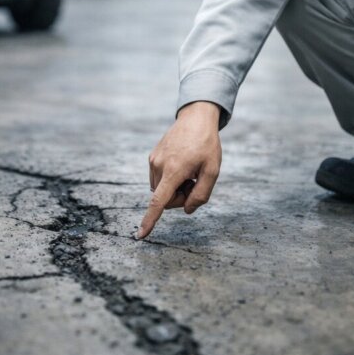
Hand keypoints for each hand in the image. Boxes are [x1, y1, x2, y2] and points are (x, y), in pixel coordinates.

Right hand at [136, 101, 221, 239]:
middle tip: (195, 182)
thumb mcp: (213, 170)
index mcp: (174, 170)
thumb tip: (187, 210)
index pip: (159, 201)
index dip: (150, 220)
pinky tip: (182, 165)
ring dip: (175, 187)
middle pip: (165, 199)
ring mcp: (153, 160)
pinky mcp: (152, 156)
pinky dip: (170, 179)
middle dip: (180, 197)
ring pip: (161, 190)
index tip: (140, 235)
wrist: (196, 118)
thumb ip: (201, 194)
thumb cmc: (207, 144)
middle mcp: (159, 166)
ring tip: (189, 171)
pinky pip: (159, 179)